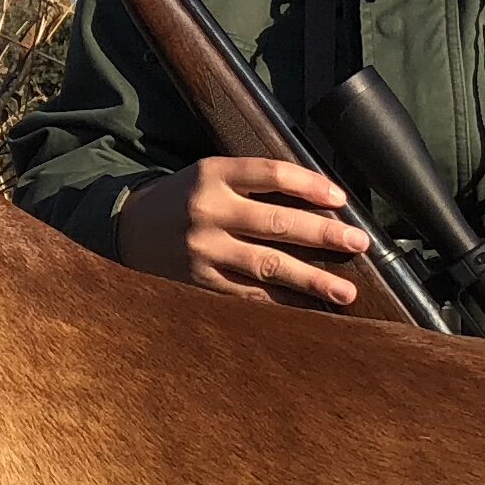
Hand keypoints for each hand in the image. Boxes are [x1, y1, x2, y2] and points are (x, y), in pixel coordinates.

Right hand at [116, 157, 370, 308]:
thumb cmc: (183, 200)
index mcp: (213, 174)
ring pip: (267, 265)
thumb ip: (253, 184)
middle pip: (277, 223)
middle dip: (323, 235)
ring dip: (311, 281)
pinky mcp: (198, 283)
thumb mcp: (210, 176)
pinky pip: (248, 295)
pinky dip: (282, 303)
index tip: (341, 199)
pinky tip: (308, 310)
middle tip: (358, 244)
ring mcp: (203, 250)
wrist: (126, 230)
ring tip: (345, 292)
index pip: (271, 174)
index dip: (310, 185)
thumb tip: (319, 201)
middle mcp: (207, 210)